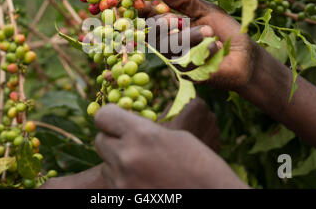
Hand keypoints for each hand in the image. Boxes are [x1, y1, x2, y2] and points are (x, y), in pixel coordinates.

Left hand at [94, 104, 247, 188]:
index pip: (104, 116)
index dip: (111, 115)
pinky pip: (113, 184)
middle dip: (113, 139)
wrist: (215, 198)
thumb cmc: (203, 167)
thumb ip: (146, 130)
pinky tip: (146, 181)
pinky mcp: (124, 200)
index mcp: (142, 135)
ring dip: (118, 162)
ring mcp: (123, 184)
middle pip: (99, 140)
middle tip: (131, 142)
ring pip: (105, 164)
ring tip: (144, 166)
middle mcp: (127, 158)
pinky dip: (124, 181)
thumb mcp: (177, 137)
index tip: (119, 118)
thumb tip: (128, 125)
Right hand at [139, 0, 257, 91]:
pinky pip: (187, 63)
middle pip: (153, 36)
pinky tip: (217, 47)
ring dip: (189, 37)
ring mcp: (179, 61)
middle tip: (175, 19)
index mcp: (172, 27)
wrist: (246, 55)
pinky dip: (204, 51)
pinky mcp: (190, 75)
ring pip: (169, 48)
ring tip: (209, 31)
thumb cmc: (226, 31)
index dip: (142, 11)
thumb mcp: (207, 10)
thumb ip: (186, 1)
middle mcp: (171, 44)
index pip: (150, 19)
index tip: (141, 3)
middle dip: (162, 25)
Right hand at [160, 97, 219, 151]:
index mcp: (197, 106)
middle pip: (201, 112)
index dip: (187, 103)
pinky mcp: (217, 146)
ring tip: (185, 139)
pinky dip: (202, 140)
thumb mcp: (162, 120)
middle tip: (180, 125)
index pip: (194, 98)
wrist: (175, 167)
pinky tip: (191, 149)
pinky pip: (209, 138)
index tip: (180, 108)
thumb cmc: (166, 141)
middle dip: (193, 116)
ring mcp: (216, 133)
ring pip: (207, 125)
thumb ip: (172, 107)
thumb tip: (176, 103)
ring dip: (198, 128)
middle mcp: (210, 117)